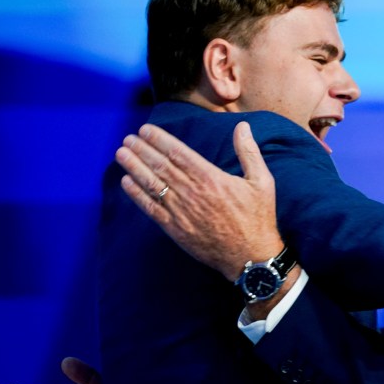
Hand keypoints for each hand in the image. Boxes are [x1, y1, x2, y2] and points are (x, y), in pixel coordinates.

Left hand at [116, 121, 282, 280]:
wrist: (250, 256)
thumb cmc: (258, 218)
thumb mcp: (262, 181)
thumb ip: (249, 152)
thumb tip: (243, 126)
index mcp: (211, 178)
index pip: (179, 153)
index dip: (159, 140)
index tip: (145, 130)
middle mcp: (192, 193)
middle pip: (161, 166)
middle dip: (142, 150)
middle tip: (128, 138)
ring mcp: (181, 212)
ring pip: (152, 184)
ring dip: (134, 167)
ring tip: (122, 154)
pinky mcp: (175, 229)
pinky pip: (151, 208)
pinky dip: (137, 195)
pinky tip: (126, 183)